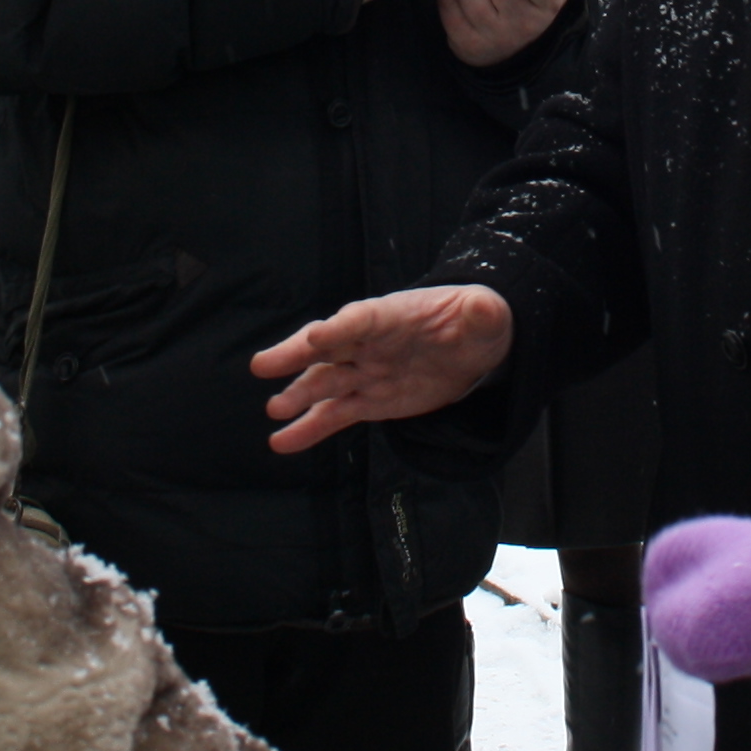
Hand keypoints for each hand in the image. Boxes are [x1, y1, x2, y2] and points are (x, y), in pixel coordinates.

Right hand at [253, 285, 513, 453]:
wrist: (473, 348)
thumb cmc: (474, 323)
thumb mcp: (485, 314)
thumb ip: (481, 313)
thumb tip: (484, 308)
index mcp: (391, 316)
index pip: (361, 320)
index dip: (339, 328)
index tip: (315, 337)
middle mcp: (368, 343)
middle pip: (326, 347)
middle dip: (295, 354)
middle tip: (265, 365)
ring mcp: (365, 372)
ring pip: (324, 383)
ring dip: (299, 396)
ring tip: (276, 411)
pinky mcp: (370, 401)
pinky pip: (335, 416)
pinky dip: (309, 428)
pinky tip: (284, 442)